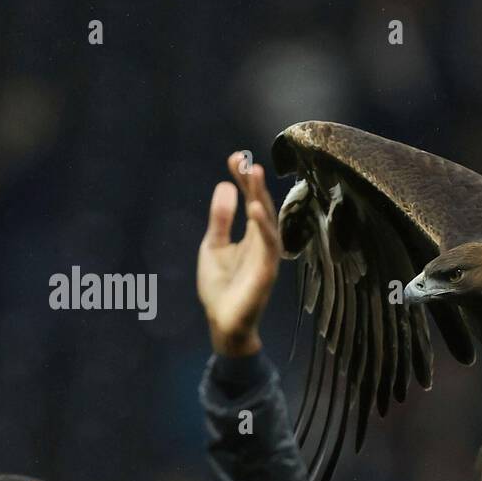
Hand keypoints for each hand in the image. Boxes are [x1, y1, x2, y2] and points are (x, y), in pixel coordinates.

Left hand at [197, 151, 279, 356]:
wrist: (223, 322)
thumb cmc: (221, 287)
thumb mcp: (213, 246)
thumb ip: (220, 219)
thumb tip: (224, 186)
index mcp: (251, 235)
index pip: (251, 200)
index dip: (244, 180)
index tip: (235, 158)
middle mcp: (263, 242)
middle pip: (261, 205)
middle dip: (254, 182)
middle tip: (245, 160)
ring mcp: (267, 256)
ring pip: (267, 221)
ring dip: (261, 197)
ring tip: (253, 174)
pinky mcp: (267, 271)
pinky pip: (268, 245)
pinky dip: (263, 226)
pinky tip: (254, 209)